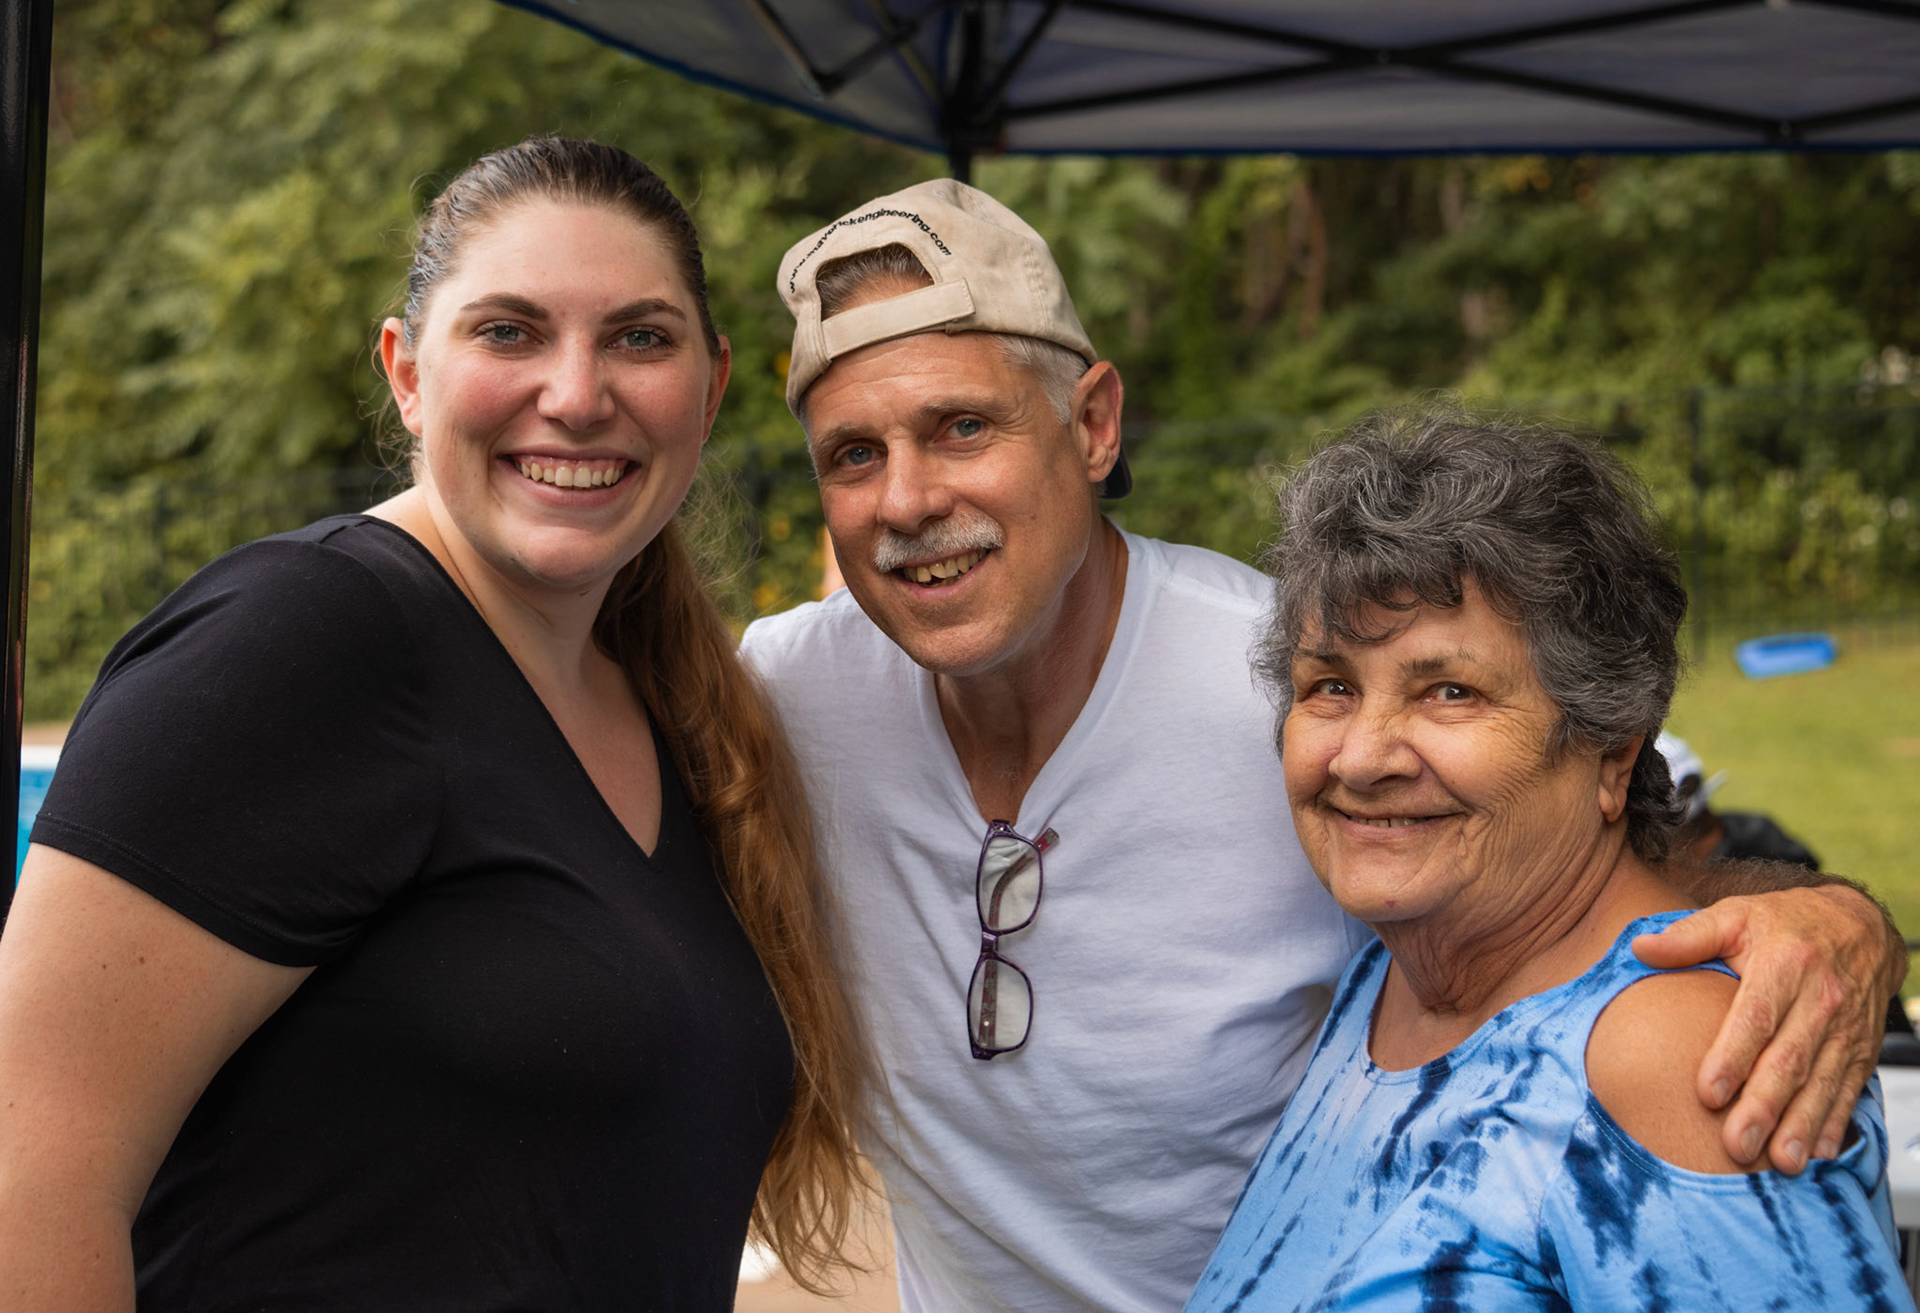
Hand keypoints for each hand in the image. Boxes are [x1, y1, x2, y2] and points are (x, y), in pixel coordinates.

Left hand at [1632, 884, 1896, 1173]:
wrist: (1859, 925)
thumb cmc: (1784, 923)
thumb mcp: (1736, 916)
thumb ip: (1688, 936)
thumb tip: (1638, 947)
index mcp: (1785, 965)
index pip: (1755, 1017)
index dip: (1732, 1057)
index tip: (1706, 1094)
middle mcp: (1821, 999)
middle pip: (1789, 1059)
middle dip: (1764, 1107)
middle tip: (1736, 1146)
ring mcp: (1846, 1028)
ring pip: (1823, 1082)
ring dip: (1802, 1125)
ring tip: (1781, 1162)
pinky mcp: (1862, 1048)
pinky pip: (1851, 1088)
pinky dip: (1838, 1122)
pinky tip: (1821, 1153)